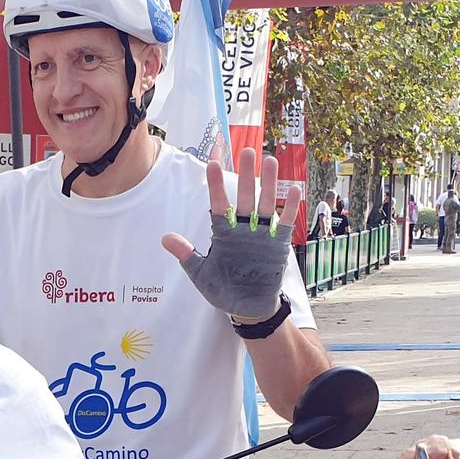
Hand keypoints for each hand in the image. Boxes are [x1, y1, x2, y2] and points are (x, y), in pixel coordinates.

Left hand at [161, 146, 300, 321]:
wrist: (247, 307)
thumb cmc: (223, 290)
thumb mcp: (201, 273)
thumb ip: (186, 254)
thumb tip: (165, 238)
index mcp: (224, 233)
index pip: (219, 203)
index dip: (216, 184)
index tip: (212, 163)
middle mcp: (243, 229)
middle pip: (246, 197)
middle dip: (247, 174)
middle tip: (248, 151)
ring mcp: (261, 235)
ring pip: (266, 204)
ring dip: (269, 183)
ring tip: (270, 161)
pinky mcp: (277, 245)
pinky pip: (284, 224)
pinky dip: (289, 208)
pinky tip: (294, 189)